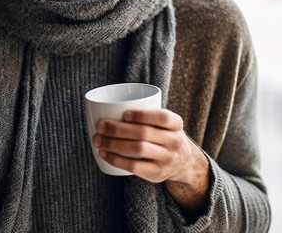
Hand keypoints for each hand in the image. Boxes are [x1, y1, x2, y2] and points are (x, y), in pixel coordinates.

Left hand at [92, 109, 210, 210]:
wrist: (183, 162)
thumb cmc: (164, 135)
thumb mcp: (165, 123)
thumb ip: (147, 115)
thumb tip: (109, 107)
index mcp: (176, 123)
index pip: (162, 117)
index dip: (142, 115)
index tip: (124, 114)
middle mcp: (174, 141)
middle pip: (144, 133)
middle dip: (118, 129)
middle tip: (100, 126)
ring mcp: (167, 158)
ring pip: (138, 149)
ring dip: (113, 144)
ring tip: (98, 140)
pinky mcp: (157, 173)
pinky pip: (134, 166)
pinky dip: (116, 159)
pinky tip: (104, 154)